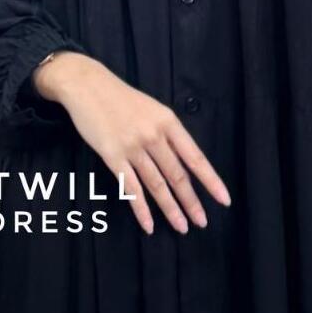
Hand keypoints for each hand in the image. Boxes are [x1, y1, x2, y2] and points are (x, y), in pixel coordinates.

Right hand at [34, 52, 230, 234]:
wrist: (87, 85)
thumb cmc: (121, 97)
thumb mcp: (153, 108)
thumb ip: (168, 133)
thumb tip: (183, 162)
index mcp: (168, 121)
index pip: (195, 157)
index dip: (211, 180)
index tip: (224, 200)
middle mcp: (153, 135)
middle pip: (177, 175)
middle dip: (191, 202)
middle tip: (202, 222)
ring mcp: (132, 146)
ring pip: (156, 184)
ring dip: (170, 209)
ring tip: (181, 227)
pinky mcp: (112, 155)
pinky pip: (130, 187)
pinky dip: (140, 208)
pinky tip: (148, 224)